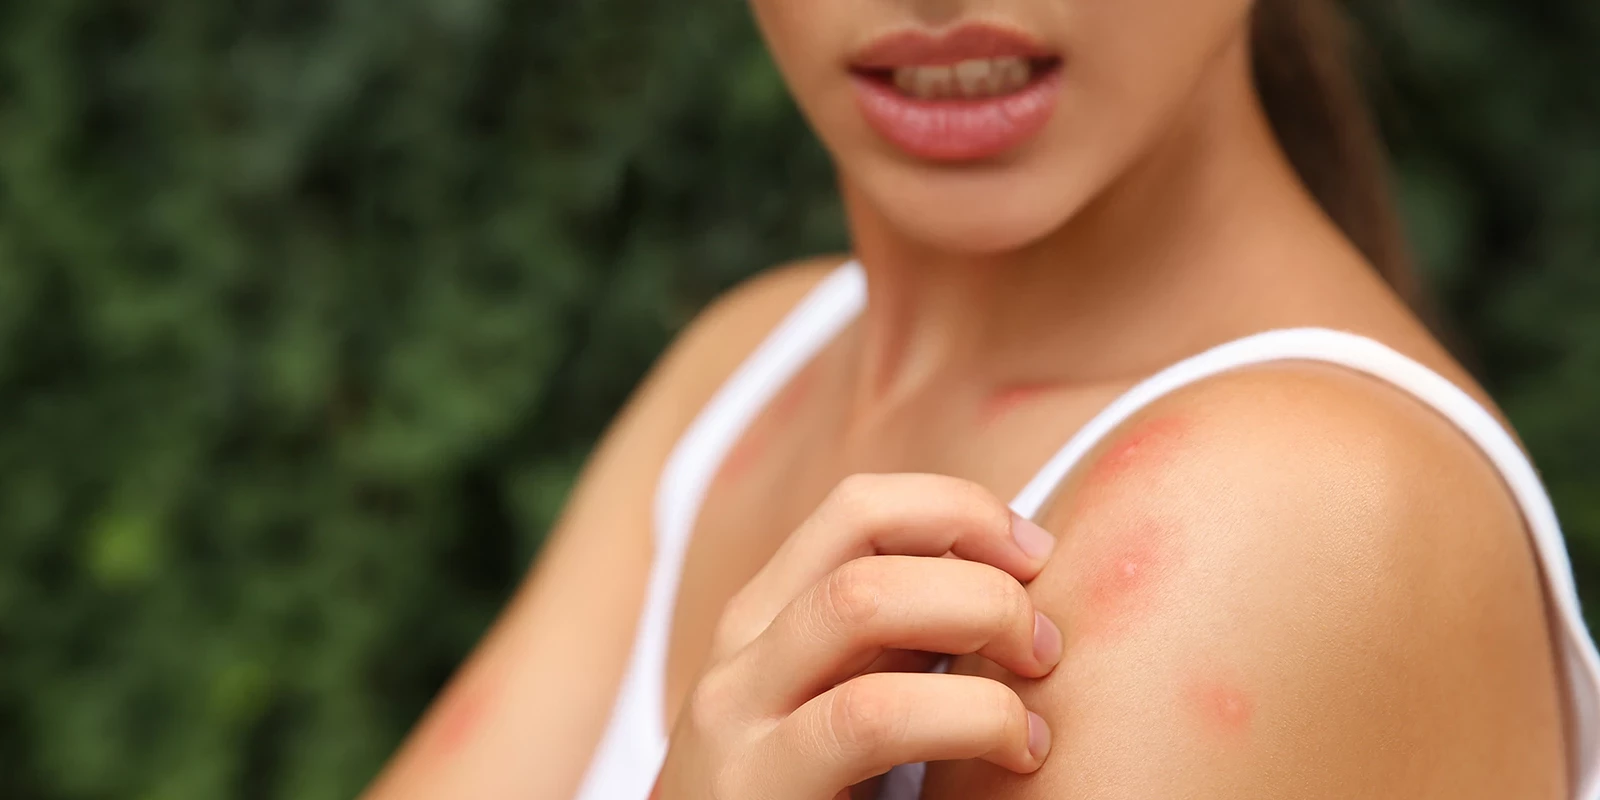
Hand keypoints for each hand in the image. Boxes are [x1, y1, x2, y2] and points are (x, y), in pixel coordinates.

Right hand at [654, 474, 1063, 799]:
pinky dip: (971, 717)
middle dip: (979, 559)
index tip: (1035, 556)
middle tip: (1046, 636)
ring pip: (862, 599)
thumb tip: (1010, 592)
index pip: (860, 506)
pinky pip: (870, 715)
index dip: (959, 507)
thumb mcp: (842, 710)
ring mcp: (734, 713)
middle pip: (861, 526)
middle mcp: (740, 648)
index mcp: (765, 619)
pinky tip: (1017, 752)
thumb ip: (897, 651)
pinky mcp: (755, 786)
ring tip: (1037, 684)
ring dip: (980, 618)